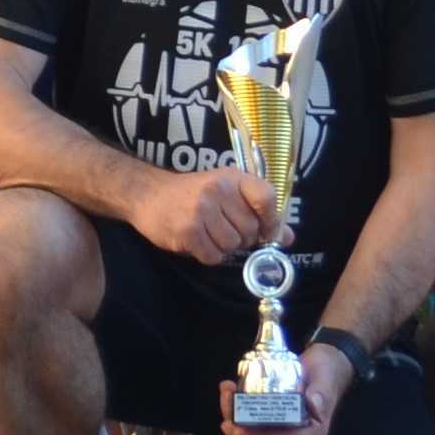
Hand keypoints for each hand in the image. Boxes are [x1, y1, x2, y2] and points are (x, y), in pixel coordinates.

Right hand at [126, 160, 274, 266]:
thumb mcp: (226, 193)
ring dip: (223, 247)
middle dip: (242, 238)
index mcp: (232, 178)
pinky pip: (214, 256)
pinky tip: (197, 241)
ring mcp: (201, 210)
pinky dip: (208, 255)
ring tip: (208, 234)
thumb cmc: (191, 194)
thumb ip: (257, 212)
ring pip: (232, 246)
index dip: (272, 221)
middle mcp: (218, 190)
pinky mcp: (187, 231)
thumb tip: (287, 237)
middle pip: (250, 230)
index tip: (266, 231)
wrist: (147, 193)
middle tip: (224, 230)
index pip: (267, 198)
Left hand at [223, 339, 348, 434]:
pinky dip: (239, 426)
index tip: (241, 426)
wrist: (324, 365)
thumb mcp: (325, 379)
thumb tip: (313, 403)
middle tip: (227, 423)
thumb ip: (321, 392)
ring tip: (226, 412)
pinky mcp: (275, 428)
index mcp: (314, 432)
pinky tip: (230, 404)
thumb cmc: (326, 372)